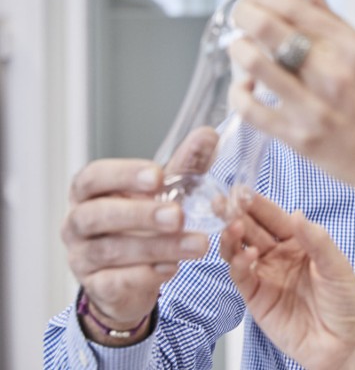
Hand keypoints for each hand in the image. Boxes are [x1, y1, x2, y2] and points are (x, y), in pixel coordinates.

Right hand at [61, 127, 216, 343]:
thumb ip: (185, 165)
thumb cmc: (142, 225)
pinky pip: (115, 281)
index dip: (122, 175)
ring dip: (158, 247)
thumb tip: (209, 134)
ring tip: (197, 244)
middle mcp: (78, 223)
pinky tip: (172, 269)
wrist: (128, 278)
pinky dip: (145, 276)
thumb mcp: (163, 193)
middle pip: (98, 215)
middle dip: (140, 214)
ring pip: (112, 250)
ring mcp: (82, 257)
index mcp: (90, 193)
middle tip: (178, 215)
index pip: (93, 177)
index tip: (156, 176)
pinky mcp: (96, 287)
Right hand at [221, 194, 354, 369]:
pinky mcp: (258, 300)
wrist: (346, 347)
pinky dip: (238, 264)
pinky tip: (244, 255)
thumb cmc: (349, 304)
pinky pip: (242, 277)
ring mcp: (267, 277)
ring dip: (233, 237)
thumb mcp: (337, 266)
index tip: (242, 190)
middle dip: (236, 215)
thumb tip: (297, 214)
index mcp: (300, 242)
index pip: (274, 217)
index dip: (258, 204)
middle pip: (252, 230)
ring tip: (232, 226)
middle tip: (223, 202)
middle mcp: (280, 256)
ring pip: (240, 251)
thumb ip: (316, 240)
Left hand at [228, 0, 354, 202]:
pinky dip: (239, 93)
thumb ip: (339, 27)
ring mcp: (316, 107)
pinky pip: (252, 109)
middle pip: (270, 29)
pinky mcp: (301, 138)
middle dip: (245, 14)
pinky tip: (244, 88)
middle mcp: (334, 74)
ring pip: (255, 64)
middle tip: (241, 14)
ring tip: (240, 49)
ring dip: (239, 50)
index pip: (297, 9)